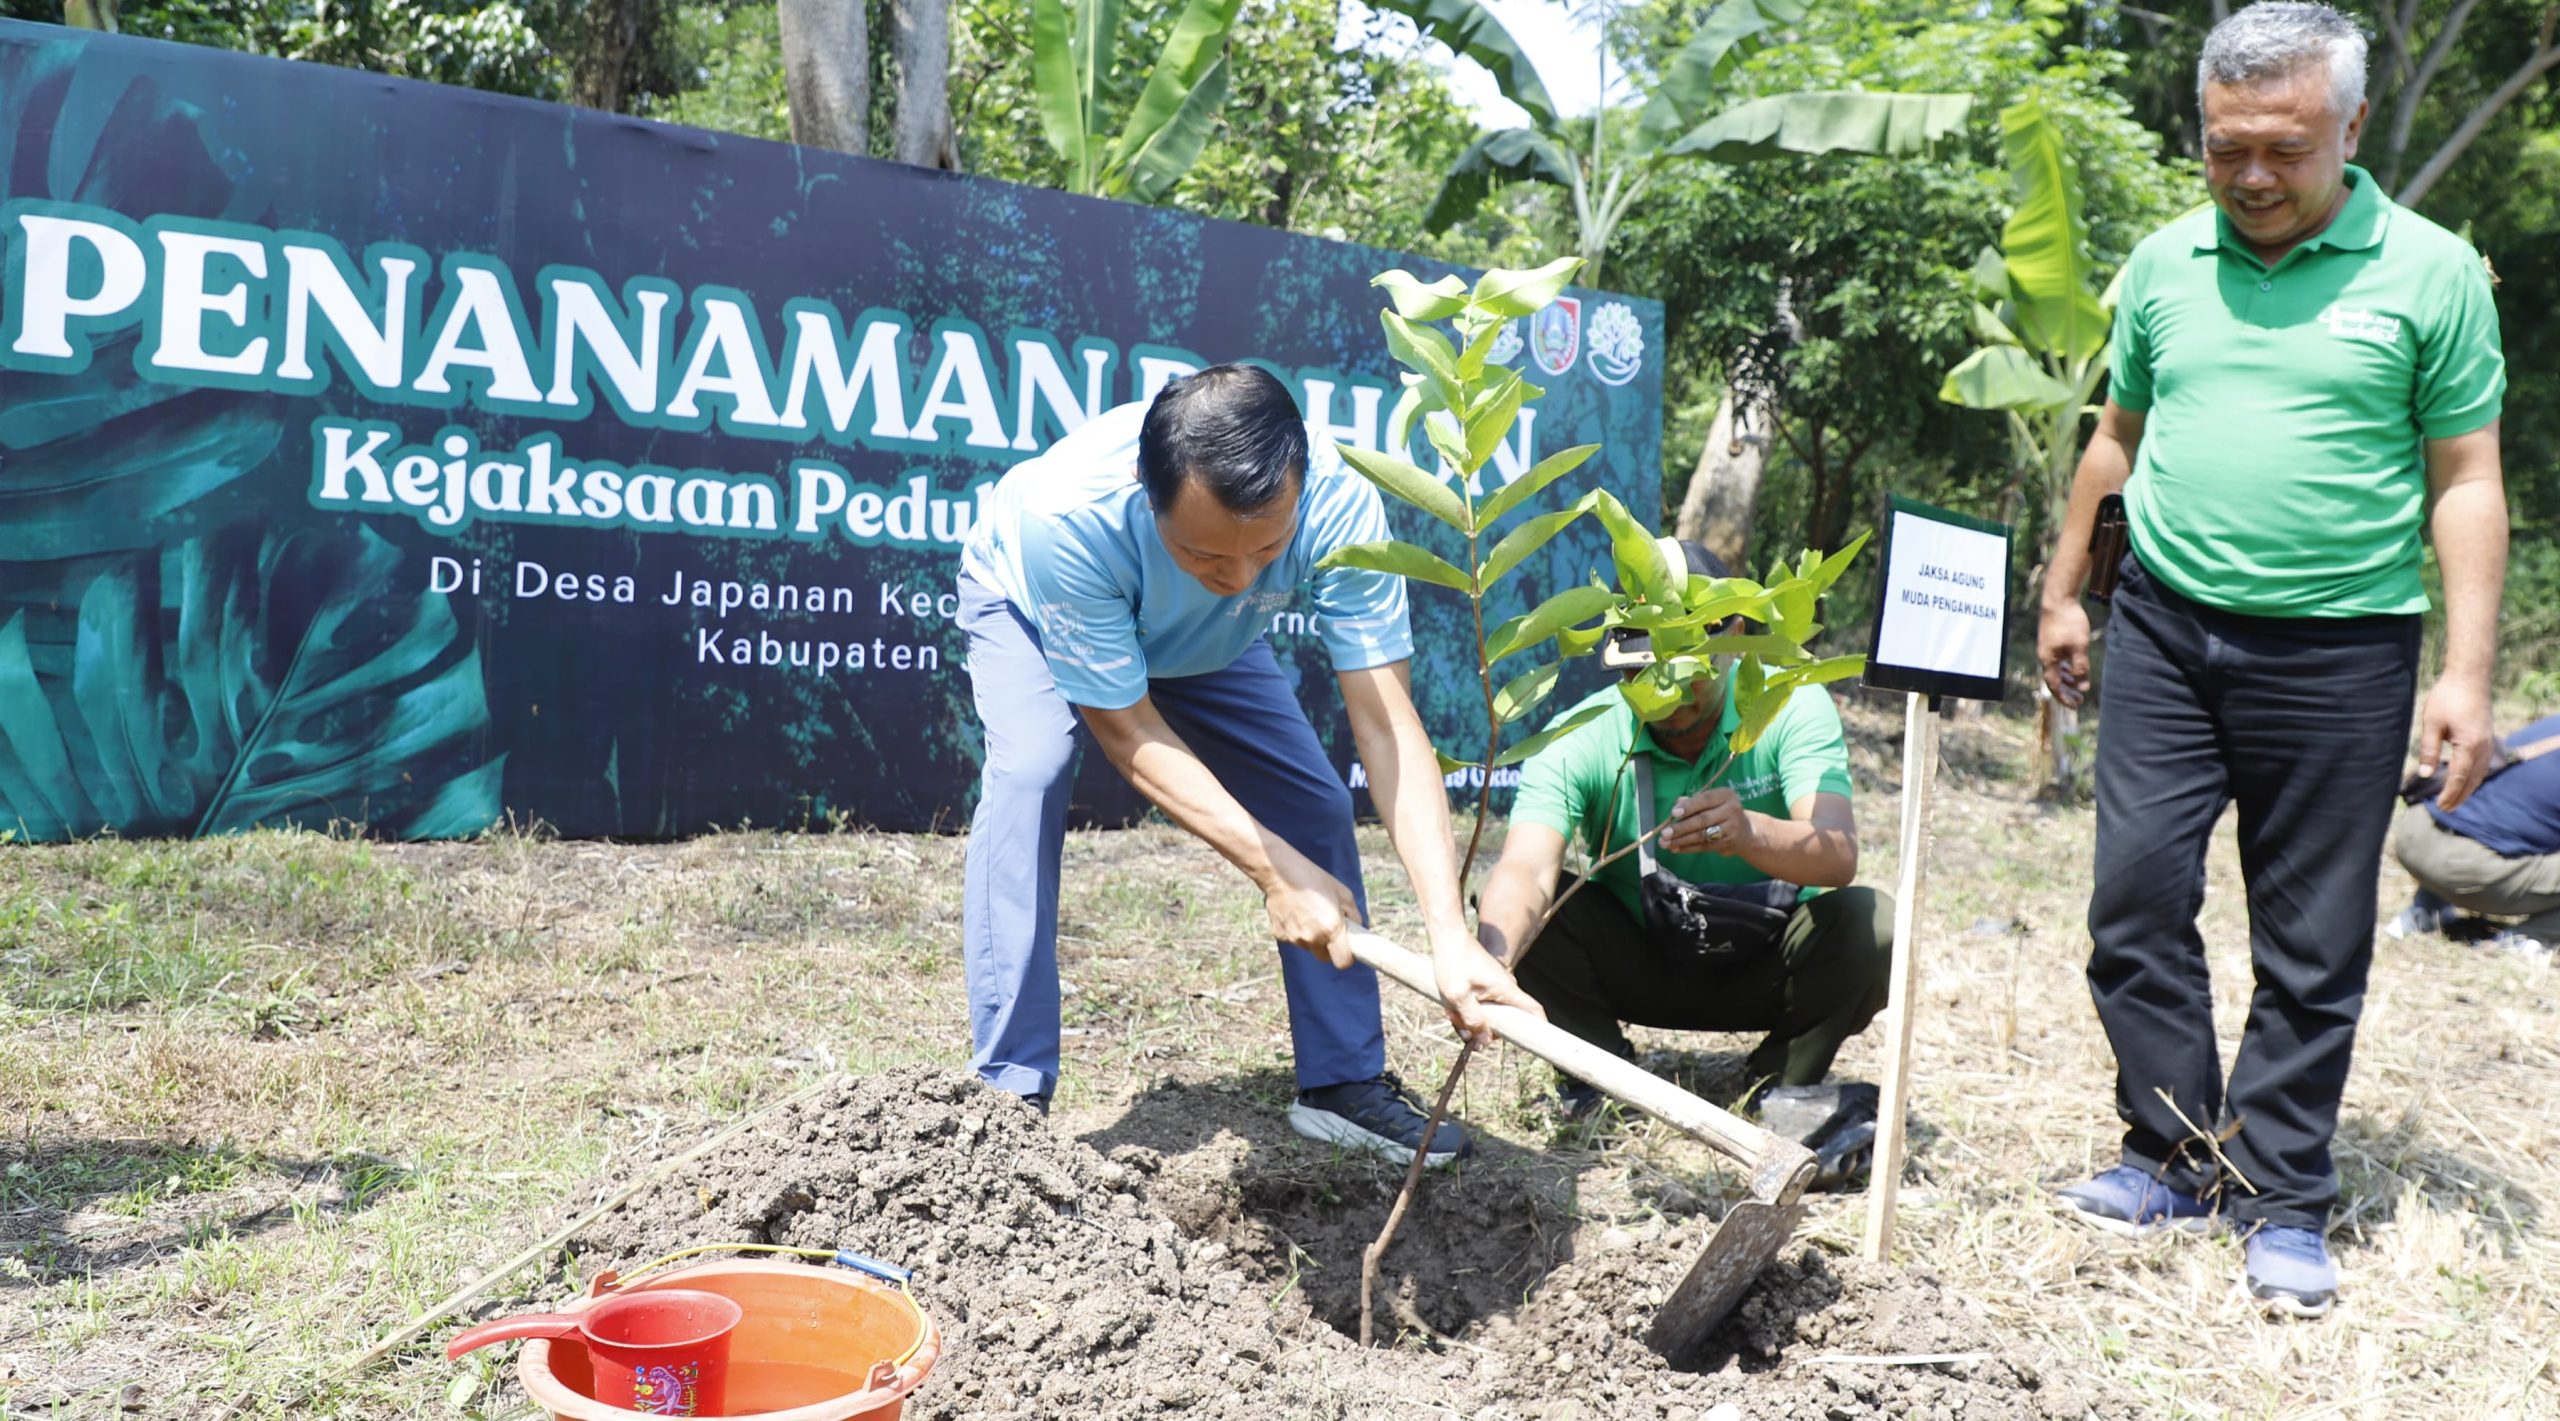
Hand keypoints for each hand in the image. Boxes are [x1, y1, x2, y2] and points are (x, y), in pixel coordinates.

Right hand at [1264, 856, 1361, 968]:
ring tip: (1309, 914)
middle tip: (1329, 929)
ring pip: (1308, 947)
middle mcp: (1312, 938)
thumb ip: (1354, 915)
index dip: (1347, 957)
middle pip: (1324, 957)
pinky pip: (1293, 939)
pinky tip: (1295, 913)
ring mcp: (1294, 938)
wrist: (1280, 873)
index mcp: (1331, 929)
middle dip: (1329, 948)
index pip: (1343, 962)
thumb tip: (1356, 928)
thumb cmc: (1314, 879)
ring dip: (1312, 937)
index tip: (1347, 948)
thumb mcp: (1343, 893)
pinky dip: (1296, 931)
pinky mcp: (1279, 935)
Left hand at [1431, 930, 1545, 1045]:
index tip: (1532, 1043)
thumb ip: (1472, 1020)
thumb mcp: (1458, 996)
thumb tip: (1485, 1040)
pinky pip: (1482, 1005)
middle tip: (1458, 1023)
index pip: (1534, 1011)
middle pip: (1505, 1020)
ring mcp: (1496, 987)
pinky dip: (1468, 1008)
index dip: (1539, 1028)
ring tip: (1450, 1010)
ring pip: (1490, 1014)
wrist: (1447, 935)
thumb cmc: (1454, 961)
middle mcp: (1506, 988)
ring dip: (1471, 1018)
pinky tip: (1451, 1005)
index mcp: (1507, 990)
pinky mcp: (1486, 986)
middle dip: (1483, 1028)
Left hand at [1662, 787, 1752, 856]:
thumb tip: (1676, 805)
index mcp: (1726, 795)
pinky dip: (1688, 848)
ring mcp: (1732, 828)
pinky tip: (1675, 848)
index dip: (1689, 806)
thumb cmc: (1720, 811)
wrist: (1744, 830)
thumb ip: (1692, 801)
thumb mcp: (1710, 801)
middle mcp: (1732, 810)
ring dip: (1681, 840)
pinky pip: (1705, 847)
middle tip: (1664, 833)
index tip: (1673, 813)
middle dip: (1681, 827)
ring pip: (1703, 835)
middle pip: (1703, 820)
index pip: (1705, 799)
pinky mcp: (1728, 843)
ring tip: (1665, 843)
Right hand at [2040, 598, 2091, 708]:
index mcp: (2048, 661)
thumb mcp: (2079, 647)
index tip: (2076, 706)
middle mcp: (2045, 657)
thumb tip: (2083, 687)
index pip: (2055, 686)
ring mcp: (2047, 648)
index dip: (2065, 698)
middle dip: (2066, 691)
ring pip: (2056, 670)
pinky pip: (2057, 660)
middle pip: (2054, 680)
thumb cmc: (2069, 623)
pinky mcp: (2051, 641)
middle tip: (2079, 700)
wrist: (2058, 600)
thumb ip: (2081, 668)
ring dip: (2067, 679)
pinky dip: (2065, 668)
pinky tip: (2073, 667)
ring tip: (2078, 685)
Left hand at [2417, 676, 2495, 811]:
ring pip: (2480, 773)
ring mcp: (2489, 743)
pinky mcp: (2488, 738)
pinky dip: (2474, 776)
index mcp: (2469, 746)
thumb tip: (2423, 773)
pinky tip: (2466, 780)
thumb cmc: (2448, 697)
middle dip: (2459, 796)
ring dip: (2468, 788)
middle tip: (2446, 810)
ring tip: (2455, 800)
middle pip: (2472, 780)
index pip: (2459, 778)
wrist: (2470, 678)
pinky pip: (2483, 764)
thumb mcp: (2432, 724)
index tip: (2440, 806)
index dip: (2449, 794)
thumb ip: (2428, 750)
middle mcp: (2483, 748)